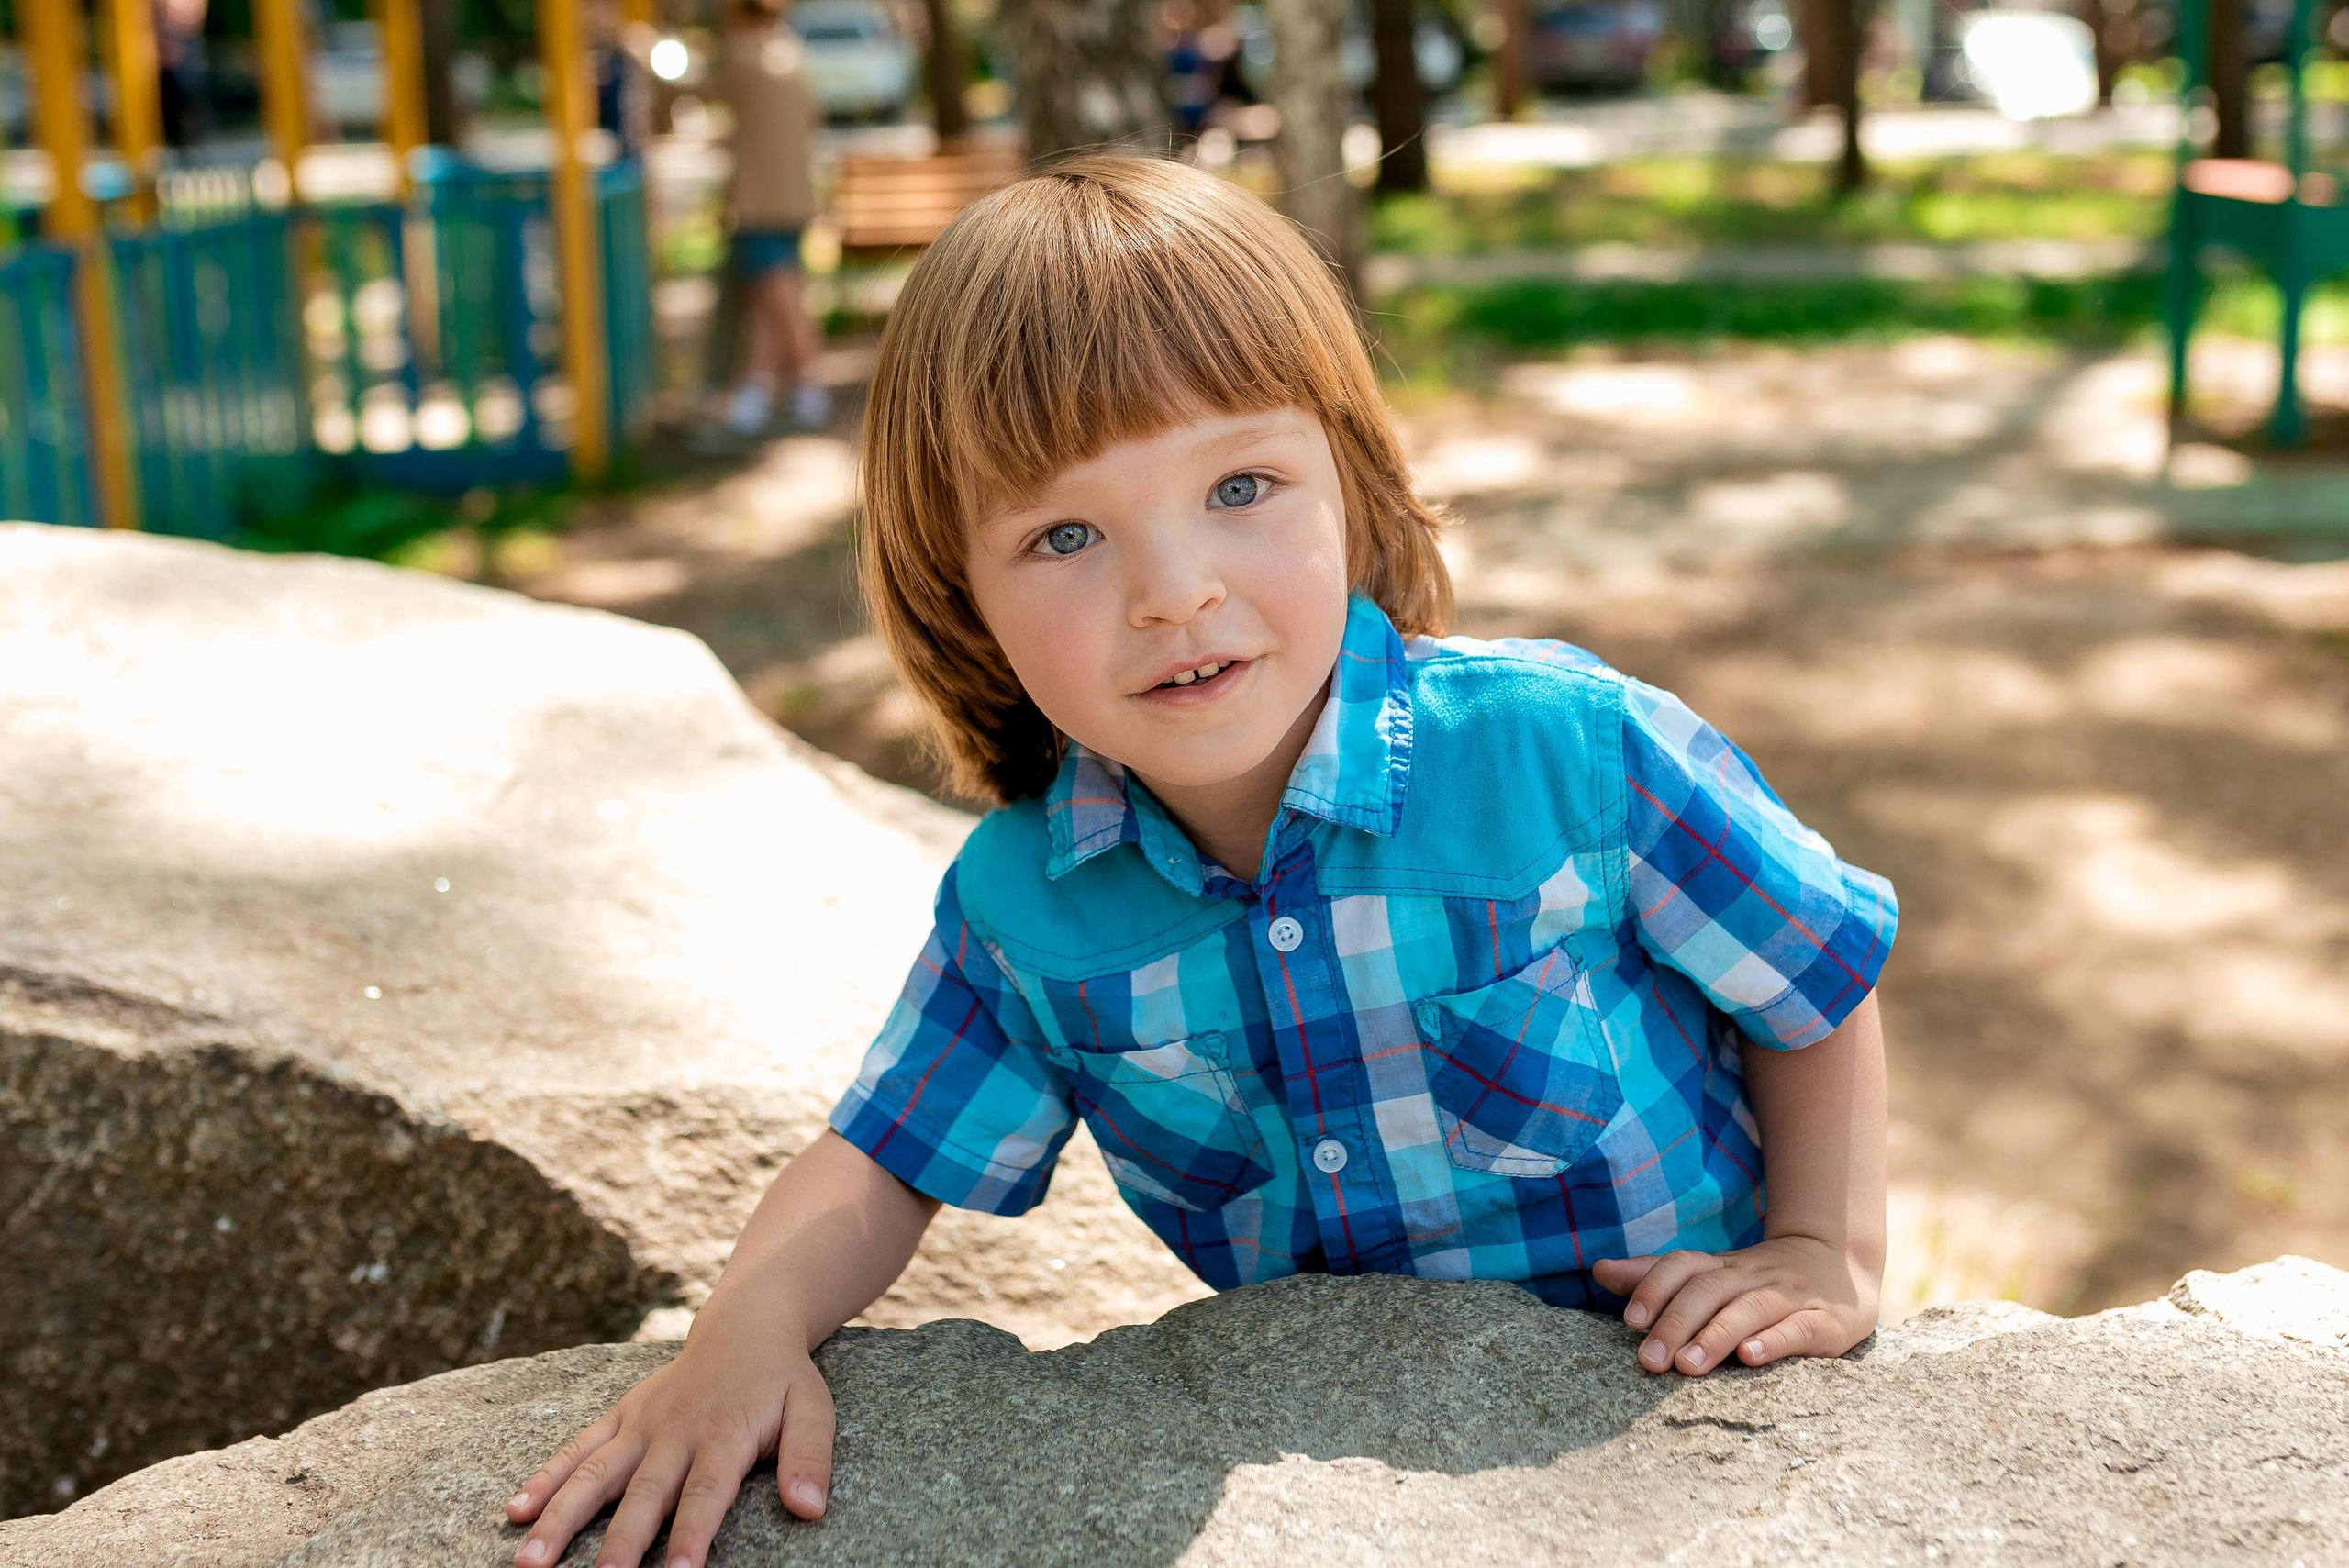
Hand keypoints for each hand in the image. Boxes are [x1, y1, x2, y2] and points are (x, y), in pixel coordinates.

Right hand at [504, 1310, 835, 1567]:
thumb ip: (810, 1458)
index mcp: (724, 1435)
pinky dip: (547, 1478)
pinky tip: (516, 1512)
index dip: (690, 1535)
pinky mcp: (620, 1417)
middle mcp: (675, 1431)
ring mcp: (641, 1424)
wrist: (745, 1325)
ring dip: (560, 1517)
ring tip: (530, 1561)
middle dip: (619, 1542)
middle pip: (643, 1494)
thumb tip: (810, 1507)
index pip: (705, 1494)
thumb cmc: (781, 1380)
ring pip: (595, 1475)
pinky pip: (578, 1448)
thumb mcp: (813, 1410)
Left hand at [1591, 1233, 1877, 1376]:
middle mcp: (1750, 1277)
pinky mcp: (1825, 1321)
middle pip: (1708, 1290)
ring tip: (1688, 1364)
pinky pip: (1799, 1328)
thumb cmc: (1757, 1280)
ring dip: (1715, 1335)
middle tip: (1649, 1360)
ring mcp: (1788, 1297)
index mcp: (1720, 1267)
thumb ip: (1656, 1275)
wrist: (1838, 1262)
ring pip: (1747, 1310)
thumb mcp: (1708, 1274)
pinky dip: (1774, 1341)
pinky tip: (1750, 1357)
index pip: (1682, 1265)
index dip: (1654, 1287)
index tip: (1630, 1320)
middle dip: (1675, 1323)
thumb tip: (1599, 1269)